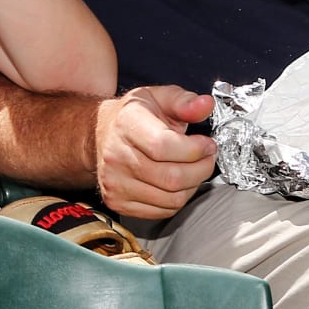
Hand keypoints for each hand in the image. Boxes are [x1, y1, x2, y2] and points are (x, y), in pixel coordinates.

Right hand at [93, 86, 216, 218]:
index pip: (163, 146)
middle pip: (172, 177)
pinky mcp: (117, 201)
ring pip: (171, 198)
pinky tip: (176, 184)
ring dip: (192, 186)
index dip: (194, 149)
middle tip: (206, 158)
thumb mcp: (159, 97)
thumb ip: (185, 101)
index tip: (206, 144)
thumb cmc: (134, 117)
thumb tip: (205, 105)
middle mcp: (116, 155)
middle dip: (201, 169)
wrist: (102, 134)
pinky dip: (177, 200)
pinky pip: (162, 211)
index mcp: (126, 124)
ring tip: (192, 169)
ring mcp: (114, 182)